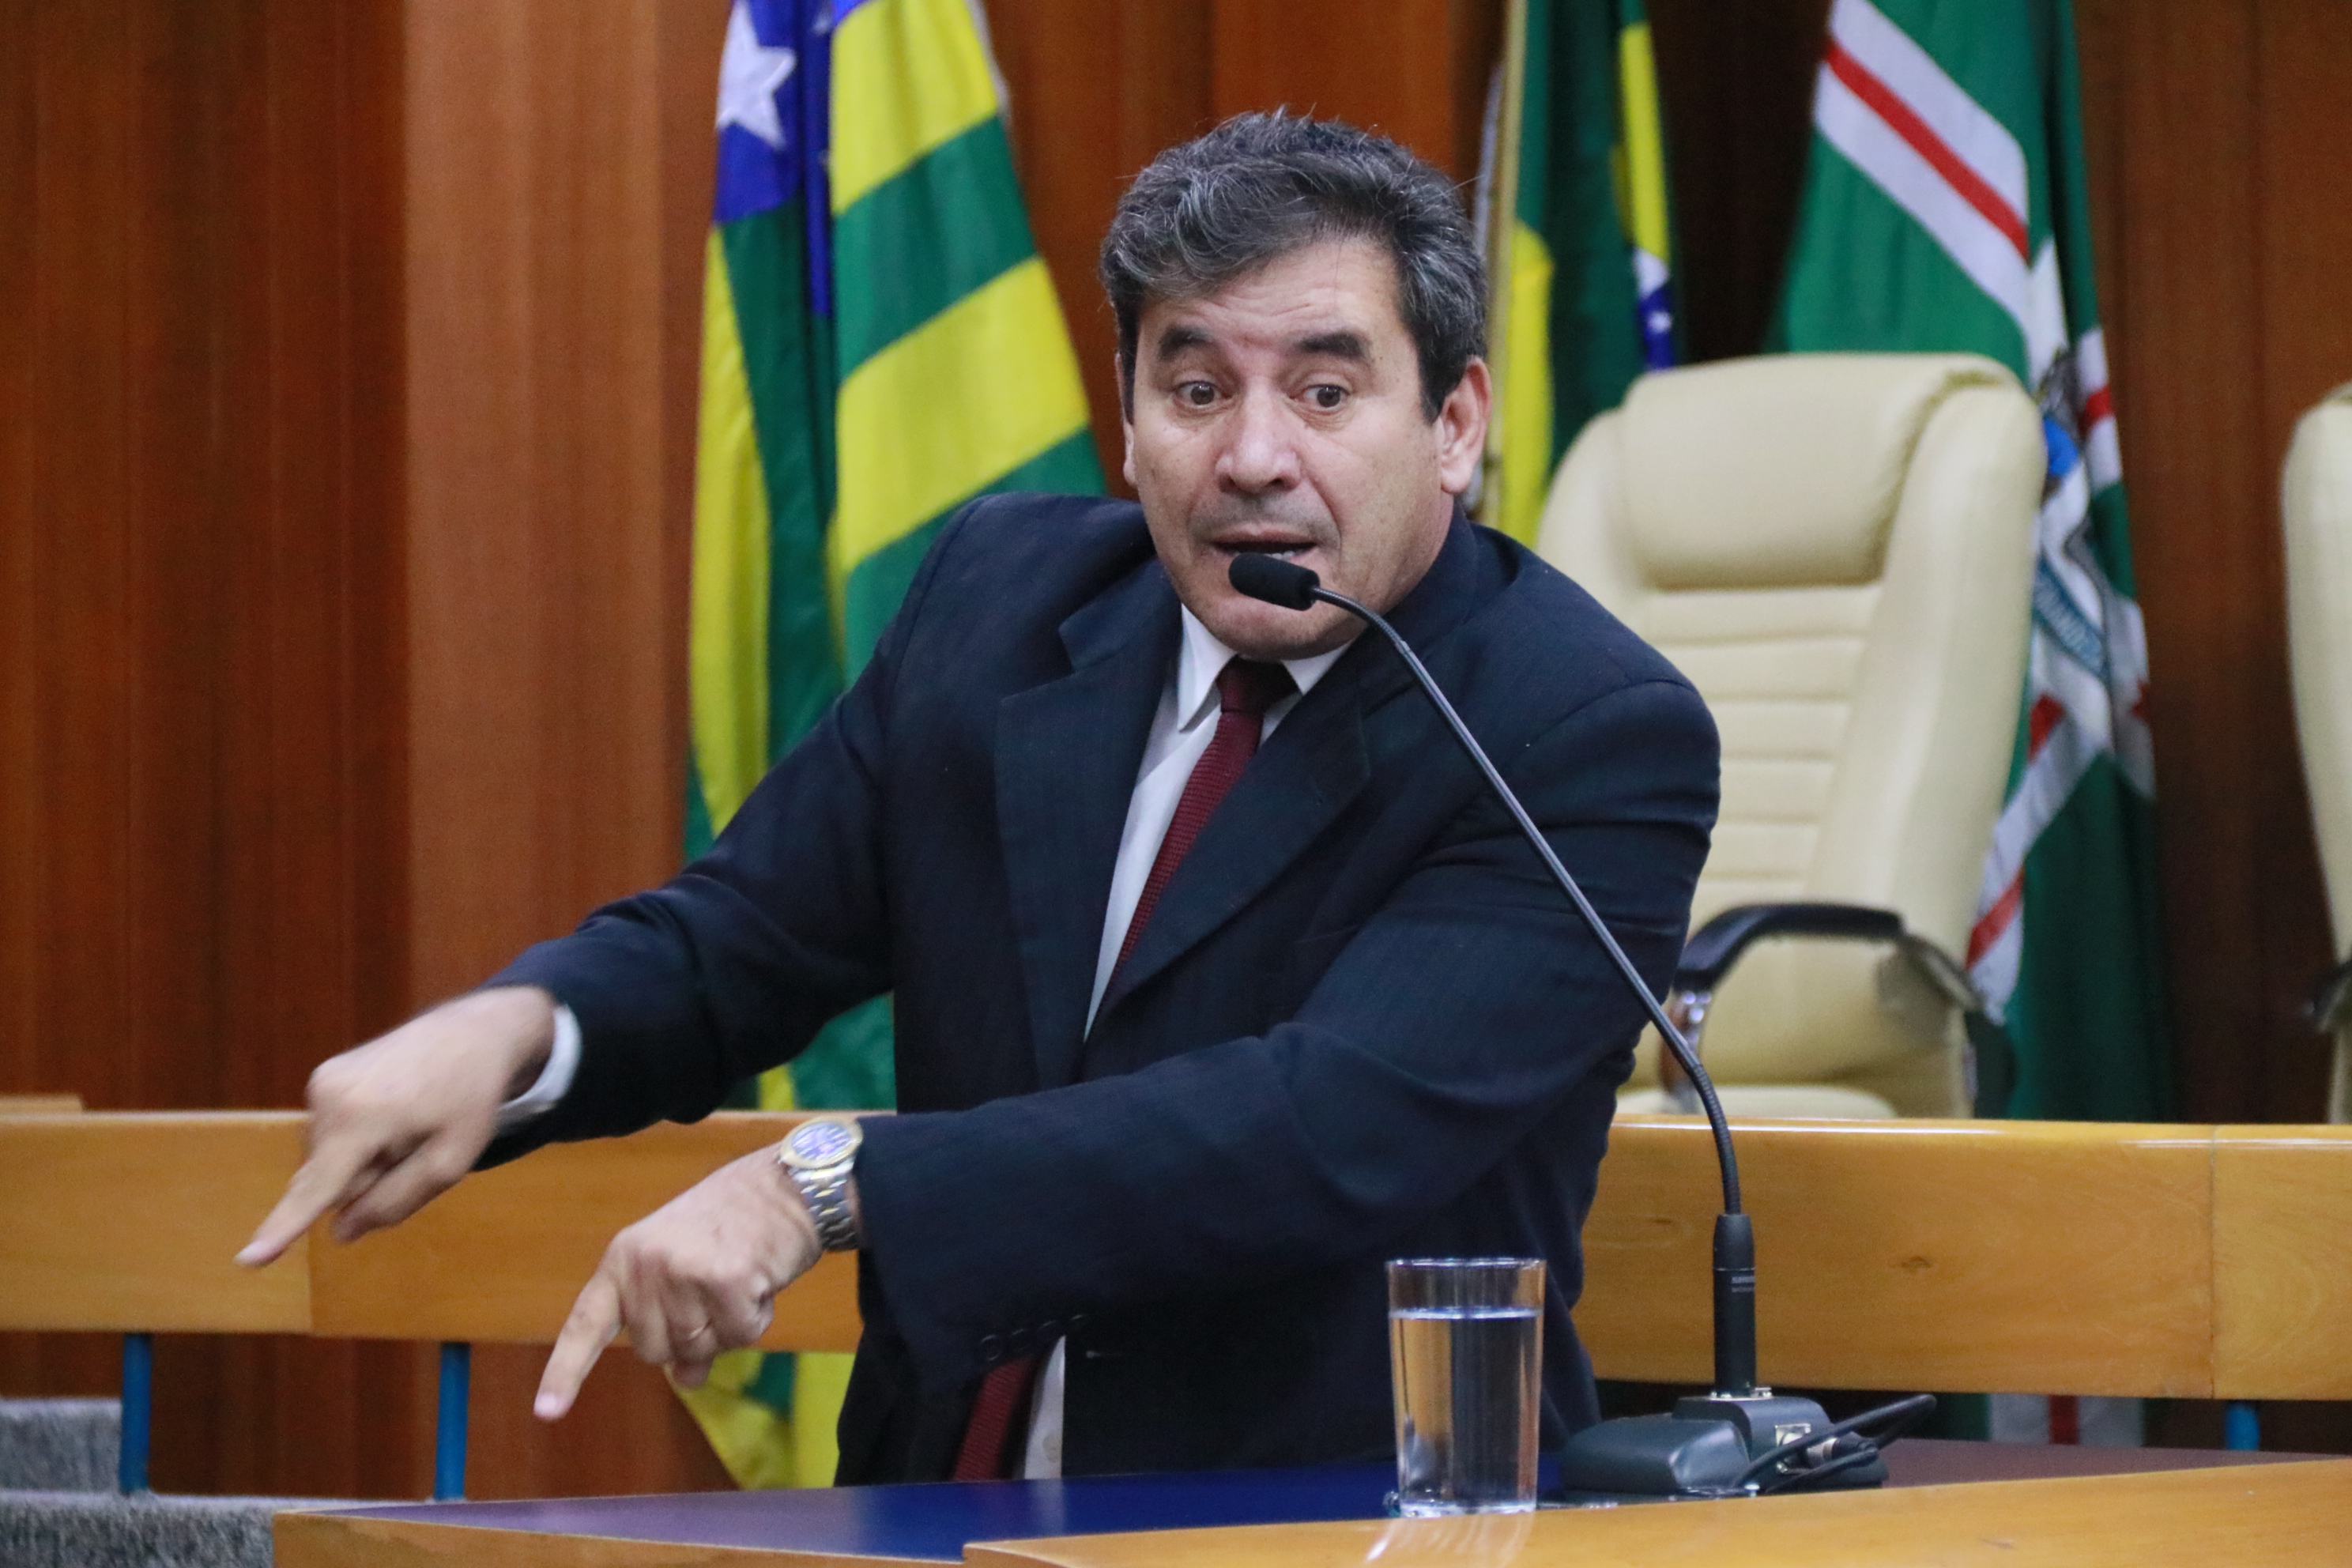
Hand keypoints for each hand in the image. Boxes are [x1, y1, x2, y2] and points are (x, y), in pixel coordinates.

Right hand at [237, 986, 557, 1266]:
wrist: (473, 1031)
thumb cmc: (470, 1099)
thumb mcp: (450, 1161)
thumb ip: (394, 1202)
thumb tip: (339, 1232)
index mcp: (360, 1119)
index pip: (317, 1188)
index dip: (283, 1228)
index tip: (247, 1259)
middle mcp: (327, 1097)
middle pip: (330, 1179)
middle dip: (368, 1178)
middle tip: (416, 1143)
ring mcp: (321, 1081)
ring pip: (330, 1158)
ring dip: (365, 1158)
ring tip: (408, 1122)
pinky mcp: (323, 1076)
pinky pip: (332, 1133)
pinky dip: (359, 1137)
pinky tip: (393, 1111)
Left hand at [533, 1143, 825, 1419]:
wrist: (784, 1185)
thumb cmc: (732, 1226)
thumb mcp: (685, 1269)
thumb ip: (672, 1321)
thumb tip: (685, 1379)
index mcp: (623, 1259)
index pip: (586, 1323)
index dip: (566, 1371)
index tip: (547, 1413)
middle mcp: (645, 1265)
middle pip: (656, 1353)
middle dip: (692, 1338)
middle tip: (716, 1293)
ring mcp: (682, 1271)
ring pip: (700, 1348)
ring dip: (728, 1327)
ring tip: (741, 1280)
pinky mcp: (724, 1279)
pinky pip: (739, 1335)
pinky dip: (757, 1317)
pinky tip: (761, 1281)